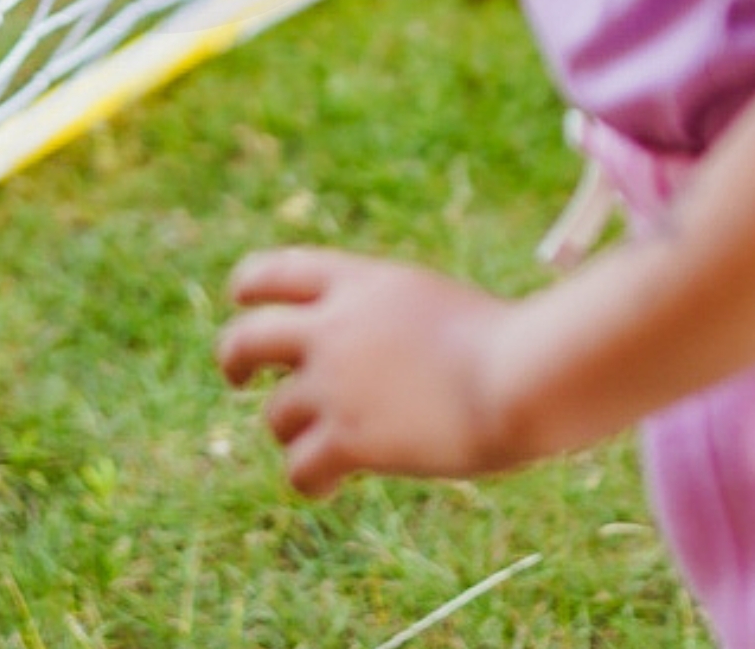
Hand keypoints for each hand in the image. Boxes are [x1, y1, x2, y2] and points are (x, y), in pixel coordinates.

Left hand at [218, 247, 522, 498]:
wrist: (521, 374)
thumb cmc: (501, 340)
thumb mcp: (429, 301)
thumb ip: (383, 318)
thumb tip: (358, 352)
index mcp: (359, 282)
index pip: (273, 271)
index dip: (248, 288)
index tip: (243, 305)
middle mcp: (335, 327)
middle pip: (245, 338)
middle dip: (233, 360)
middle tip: (238, 379)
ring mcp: (335, 383)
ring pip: (275, 415)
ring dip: (296, 431)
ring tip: (329, 446)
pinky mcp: (347, 437)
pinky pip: (300, 470)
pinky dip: (312, 480)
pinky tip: (333, 484)